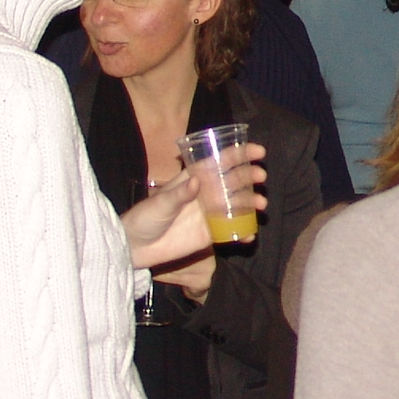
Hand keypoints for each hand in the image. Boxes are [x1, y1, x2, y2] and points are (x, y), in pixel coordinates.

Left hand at [124, 144, 268, 277]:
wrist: (137, 246)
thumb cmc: (145, 217)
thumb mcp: (160, 203)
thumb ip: (179, 193)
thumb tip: (196, 181)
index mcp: (195, 178)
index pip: (220, 162)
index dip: (239, 155)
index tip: (257, 152)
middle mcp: (206, 193)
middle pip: (234, 181)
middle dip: (249, 176)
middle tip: (261, 177)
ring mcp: (210, 213)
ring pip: (237, 204)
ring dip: (251, 202)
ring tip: (261, 204)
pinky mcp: (211, 233)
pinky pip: (231, 231)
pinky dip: (243, 232)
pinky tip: (250, 234)